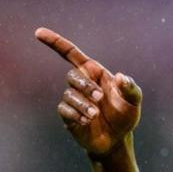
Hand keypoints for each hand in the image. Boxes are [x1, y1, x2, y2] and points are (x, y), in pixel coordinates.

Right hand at [35, 27, 141, 157]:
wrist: (117, 138)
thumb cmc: (125, 115)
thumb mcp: (134, 101)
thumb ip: (130, 88)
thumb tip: (121, 76)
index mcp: (95, 72)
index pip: (71, 53)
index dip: (55, 42)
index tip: (38, 32)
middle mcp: (82, 83)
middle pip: (72, 75)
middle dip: (86, 86)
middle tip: (100, 99)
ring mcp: (73, 99)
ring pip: (69, 94)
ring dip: (83, 105)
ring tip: (95, 115)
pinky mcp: (68, 115)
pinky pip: (64, 109)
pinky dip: (76, 114)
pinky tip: (87, 121)